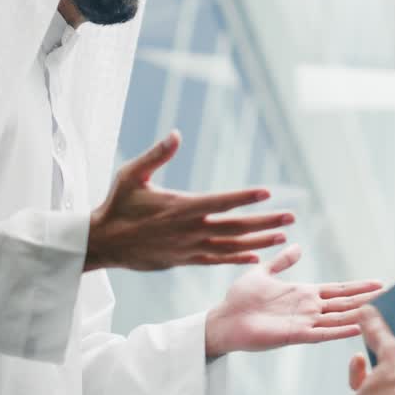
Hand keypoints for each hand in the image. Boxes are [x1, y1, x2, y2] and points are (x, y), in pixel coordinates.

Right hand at [86, 131, 293, 270]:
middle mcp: (189, 229)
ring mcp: (189, 248)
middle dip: (265, 221)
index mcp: (180, 207)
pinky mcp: (184, 260)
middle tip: (291, 217)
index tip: (268, 193)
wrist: (103, 243)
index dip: (245, 197)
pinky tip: (256, 255)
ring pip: (231, 246)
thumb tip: (176, 133)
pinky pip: (217, 260)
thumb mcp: (132, 175)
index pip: (221, 202)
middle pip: (235, 226)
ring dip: (258, 241)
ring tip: (282, 237)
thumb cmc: (117, 205)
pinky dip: (237, 258)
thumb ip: (156, 155)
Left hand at [204, 244, 382, 356]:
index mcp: (303, 293)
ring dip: (358, 315)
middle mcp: (308, 308)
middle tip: (390, 296)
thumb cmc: (239, 299)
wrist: (224, 319)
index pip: (337, 289)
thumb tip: (298, 245)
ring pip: (337, 318)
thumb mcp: (263, 272)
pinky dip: (339, 331)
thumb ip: (281, 261)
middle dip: (366, 299)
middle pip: (344, 303)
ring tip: (380, 311)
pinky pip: (321, 333)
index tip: (378, 283)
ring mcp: (303, 322)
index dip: (357, 286)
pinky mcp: (294, 335)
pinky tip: (356, 328)